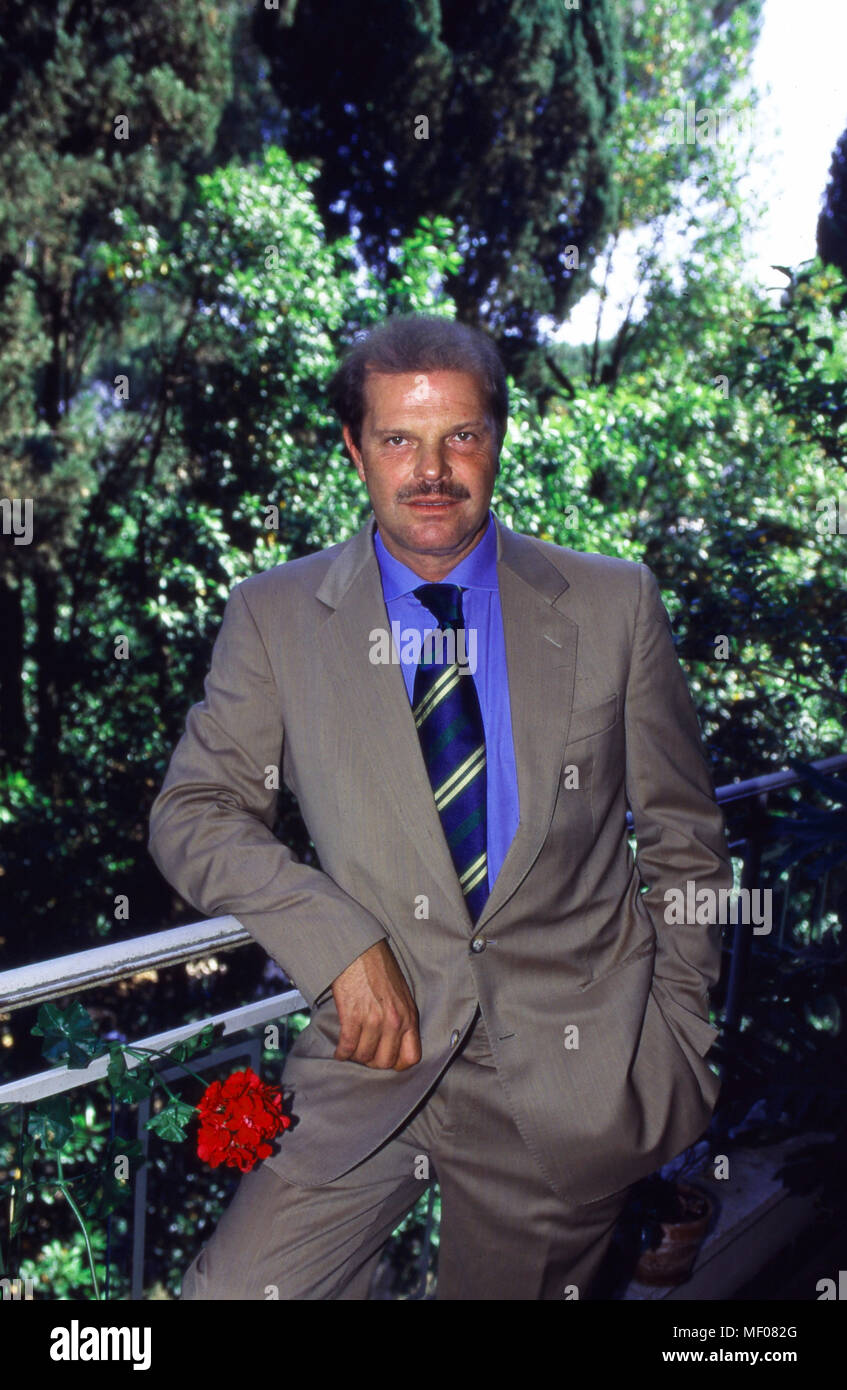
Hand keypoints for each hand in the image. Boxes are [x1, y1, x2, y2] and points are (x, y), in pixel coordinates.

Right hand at [330, 939, 421, 1069]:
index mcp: (409, 1016)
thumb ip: (402, 1019)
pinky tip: (339, 1051)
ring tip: (351, 1050)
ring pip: (364, 1056)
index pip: (411, 1057)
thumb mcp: (401, 995)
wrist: (360, 950)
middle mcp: (394, 1021)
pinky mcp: (352, 1015)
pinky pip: (347, 1046)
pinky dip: (341, 1053)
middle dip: (373, 1062)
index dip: (397, 1064)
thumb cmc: (380, 970)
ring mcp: (373, 1019)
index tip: (386, 1060)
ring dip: (355, 1056)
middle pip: (384, 1062)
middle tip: (365, 1055)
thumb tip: (394, 1042)